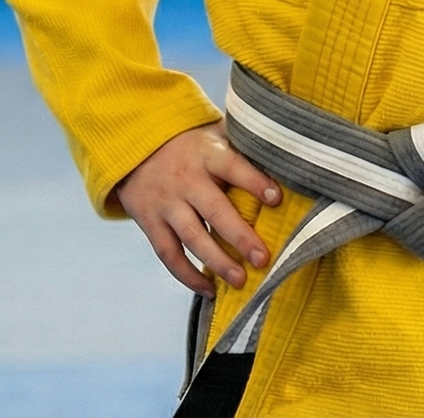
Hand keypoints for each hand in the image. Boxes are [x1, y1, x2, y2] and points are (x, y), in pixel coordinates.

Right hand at [115, 122, 281, 296]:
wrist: (135, 147)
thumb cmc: (190, 145)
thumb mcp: (214, 134)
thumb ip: (243, 145)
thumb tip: (288, 152)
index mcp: (206, 154)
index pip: (233, 167)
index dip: (254, 182)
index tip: (276, 199)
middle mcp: (185, 179)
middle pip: (214, 210)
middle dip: (239, 236)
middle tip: (263, 259)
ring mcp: (165, 202)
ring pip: (192, 236)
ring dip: (216, 262)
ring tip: (240, 281)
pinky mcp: (149, 222)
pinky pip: (169, 253)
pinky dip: (187, 275)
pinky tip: (209, 289)